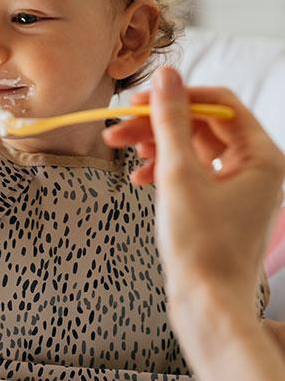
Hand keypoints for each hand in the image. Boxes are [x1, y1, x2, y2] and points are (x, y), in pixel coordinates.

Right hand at [103, 67, 284, 308]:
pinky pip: (190, 173)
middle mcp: (255, 169)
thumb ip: (170, 122)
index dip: (178, 97)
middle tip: (118, 127)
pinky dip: (163, 170)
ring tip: (119, 150)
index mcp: (261, 157)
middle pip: (202, 126)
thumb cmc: (199, 246)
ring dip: (155, 146)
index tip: (139, 101)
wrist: (206, 305)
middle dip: (158, 125)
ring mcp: (237, 188)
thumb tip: (166, 76)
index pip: (220, 105)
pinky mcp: (218, 206)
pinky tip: (140, 178)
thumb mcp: (179, 176)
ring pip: (192, 149)